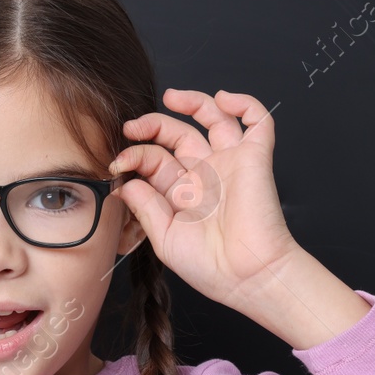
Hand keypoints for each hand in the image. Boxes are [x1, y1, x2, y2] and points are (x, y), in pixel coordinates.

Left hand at [107, 88, 298, 308]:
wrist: (247, 276)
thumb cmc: (211, 267)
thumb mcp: (164, 238)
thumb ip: (145, 206)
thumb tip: (125, 182)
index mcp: (183, 193)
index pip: (155, 159)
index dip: (134, 156)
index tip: (117, 164)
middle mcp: (206, 174)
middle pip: (178, 135)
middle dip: (153, 125)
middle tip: (132, 128)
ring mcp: (231, 163)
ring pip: (214, 118)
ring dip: (193, 102)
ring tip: (171, 98)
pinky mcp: (256, 157)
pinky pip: (257, 121)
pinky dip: (244, 103)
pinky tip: (223, 99)